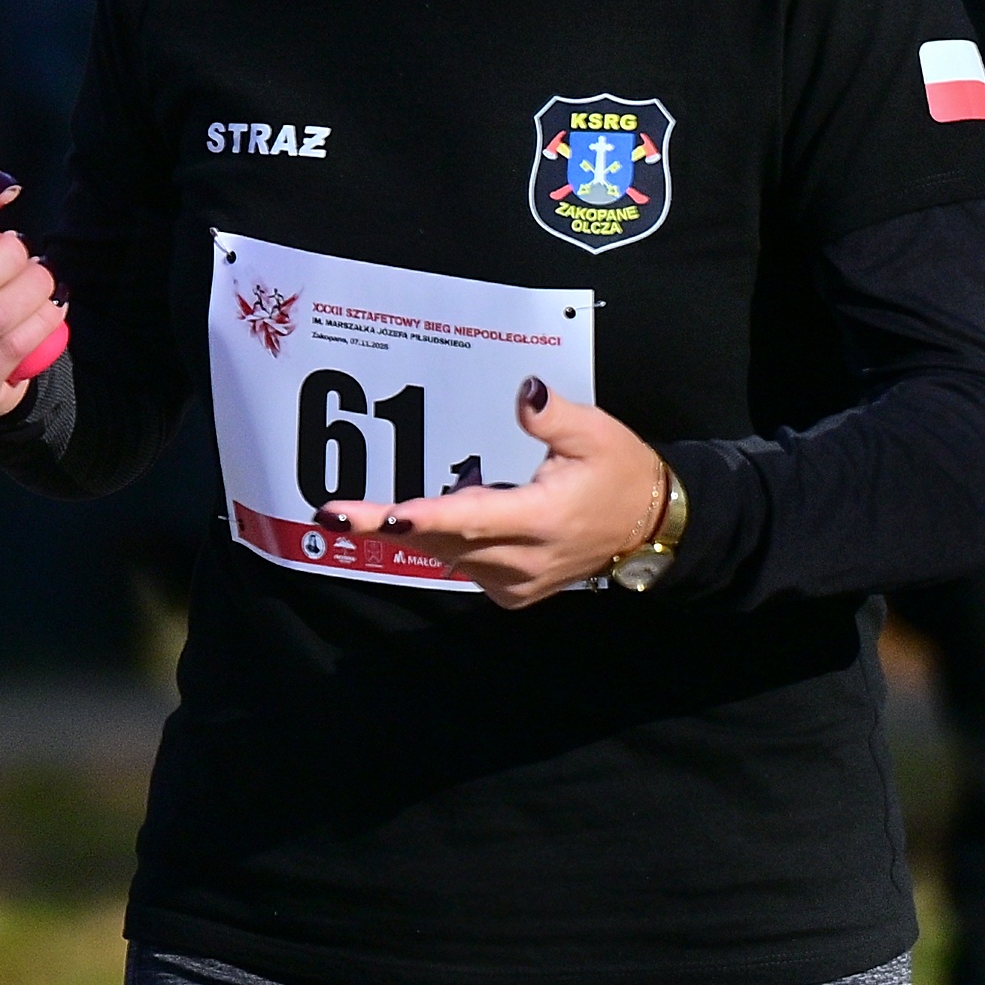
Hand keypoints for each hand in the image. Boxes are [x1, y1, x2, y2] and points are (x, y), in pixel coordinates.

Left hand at [358, 382, 668, 609]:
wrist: (651, 527)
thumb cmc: (620, 472)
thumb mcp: (595, 432)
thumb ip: (552, 417)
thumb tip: (523, 391)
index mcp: (544, 517)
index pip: (474, 519)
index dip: (427, 518)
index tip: (386, 518)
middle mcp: (524, 558)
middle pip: (445, 541)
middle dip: (387, 525)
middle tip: (333, 512)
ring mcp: (516, 582)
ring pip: (448, 555)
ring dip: (414, 530)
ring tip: (360, 510)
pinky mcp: (512, 593)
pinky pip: (462, 565)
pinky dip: (444, 541)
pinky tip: (433, 518)